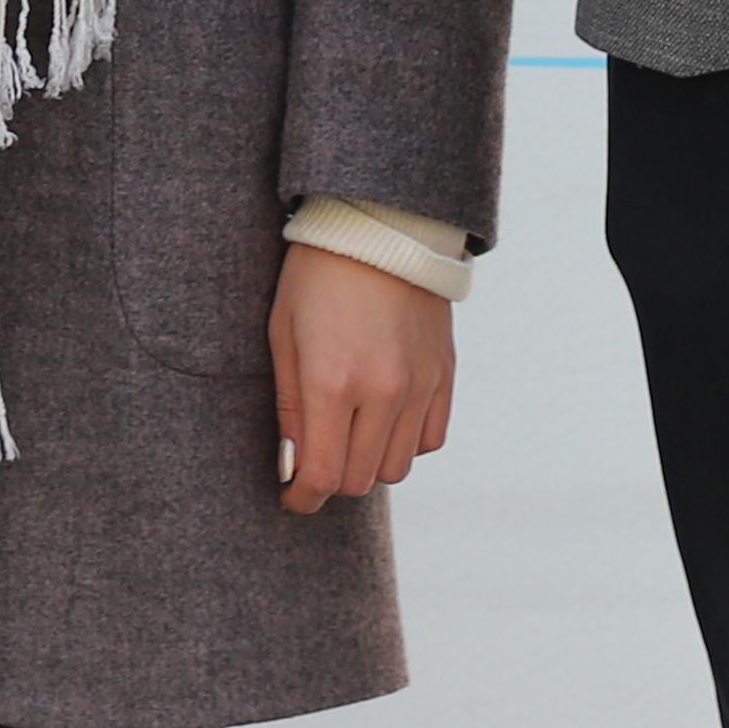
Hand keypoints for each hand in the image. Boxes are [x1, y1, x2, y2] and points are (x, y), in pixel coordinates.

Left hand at [267, 245, 456, 516]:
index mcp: (333, 381)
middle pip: (359, 479)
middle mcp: (382, 391)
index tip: (291, 499)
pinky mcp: (444, 376)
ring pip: (398, 467)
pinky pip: (430, 440)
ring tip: (347, 436)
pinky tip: (383, 420)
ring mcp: (419, 386)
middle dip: (331, 480)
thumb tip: (292, 468)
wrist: (381, 228)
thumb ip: (289, 407)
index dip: (302, 498)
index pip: (321, 475)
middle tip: (312, 461)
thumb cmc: (315, 276)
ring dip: (368, 464)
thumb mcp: (283, 334)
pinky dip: (405, 442)